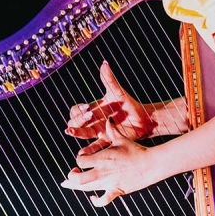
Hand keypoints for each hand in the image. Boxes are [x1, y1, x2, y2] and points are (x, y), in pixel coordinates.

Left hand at [61, 117, 154, 206]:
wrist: (150, 164)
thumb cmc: (135, 150)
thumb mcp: (121, 139)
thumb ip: (111, 130)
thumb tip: (108, 119)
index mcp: (102, 158)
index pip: (80, 161)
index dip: (79, 160)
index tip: (82, 158)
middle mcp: (103, 171)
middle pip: (79, 178)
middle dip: (71, 177)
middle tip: (72, 173)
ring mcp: (109, 182)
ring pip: (87, 188)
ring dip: (77, 187)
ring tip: (70, 184)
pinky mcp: (117, 191)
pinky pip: (103, 200)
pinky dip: (96, 201)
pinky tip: (93, 198)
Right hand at [65, 61, 187, 155]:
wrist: (144, 119)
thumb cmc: (130, 105)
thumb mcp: (118, 92)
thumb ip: (110, 80)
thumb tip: (104, 63)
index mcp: (94, 109)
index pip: (76, 110)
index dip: (78, 110)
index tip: (87, 107)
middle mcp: (94, 121)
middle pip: (76, 122)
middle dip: (77, 119)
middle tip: (88, 117)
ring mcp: (99, 131)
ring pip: (82, 134)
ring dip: (76, 132)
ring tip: (70, 132)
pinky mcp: (107, 140)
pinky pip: (95, 147)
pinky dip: (88, 150)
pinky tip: (83, 153)